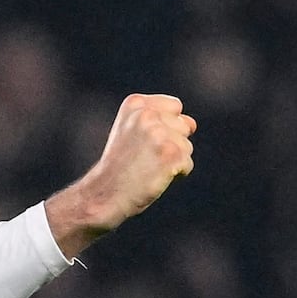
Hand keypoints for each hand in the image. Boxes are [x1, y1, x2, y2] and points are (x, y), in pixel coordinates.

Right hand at [42, 92, 197, 255]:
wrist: (104, 193)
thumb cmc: (120, 165)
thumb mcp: (131, 130)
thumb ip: (161, 119)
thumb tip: (192, 124)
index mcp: (136, 104)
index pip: (175, 106)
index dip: (166, 126)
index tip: (145, 141)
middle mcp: (147, 114)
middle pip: (183, 126)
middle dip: (171, 143)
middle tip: (144, 157)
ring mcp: (159, 133)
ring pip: (186, 146)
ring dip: (172, 160)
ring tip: (148, 167)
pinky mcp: (170, 153)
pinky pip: (187, 164)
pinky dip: (175, 174)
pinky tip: (154, 177)